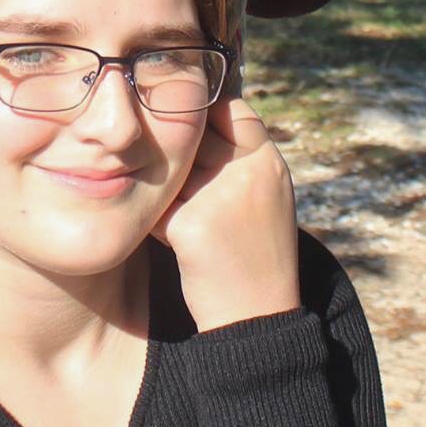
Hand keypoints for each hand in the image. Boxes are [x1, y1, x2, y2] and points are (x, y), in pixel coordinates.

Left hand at [153, 96, 300, 332]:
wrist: (257, 317)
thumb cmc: (256, 252)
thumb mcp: (265, 193)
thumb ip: (238, 156)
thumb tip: (194, 112)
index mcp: (268, 162)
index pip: (231, 108)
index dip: (206, 117)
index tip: (192, 133)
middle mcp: (248, 172)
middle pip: (193, 138)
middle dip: (182, 160)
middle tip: (189, 191)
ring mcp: (220, 196)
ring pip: (170, 170)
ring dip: (167, 191)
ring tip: (186, 219)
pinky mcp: (191, 224)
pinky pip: (156, 206)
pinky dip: (159, 224)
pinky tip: (177, 243)